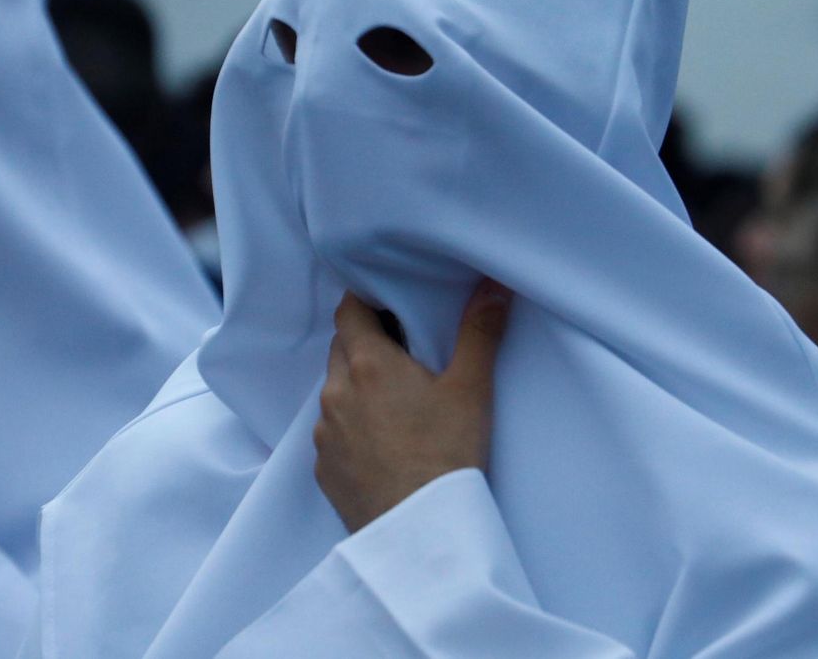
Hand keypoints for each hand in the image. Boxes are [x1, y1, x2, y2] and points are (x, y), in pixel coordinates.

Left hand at [314, 279, 511, 533]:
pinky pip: (331, 433)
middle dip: (365, 342)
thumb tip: (494, 284)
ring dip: (357, 387)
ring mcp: (324, 434)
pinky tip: (382, 442)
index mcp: (368, 364)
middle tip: (402, 349)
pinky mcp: (324, 469)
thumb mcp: (471, 389)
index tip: (389, 304)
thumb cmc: (447, 455)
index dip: (366, 302)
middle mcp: (336, 393)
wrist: (420, 532)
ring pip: (335, 392)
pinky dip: (351, 427)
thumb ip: (480, 331)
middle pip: (341, 349)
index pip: (349, 312)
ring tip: (395, 401)